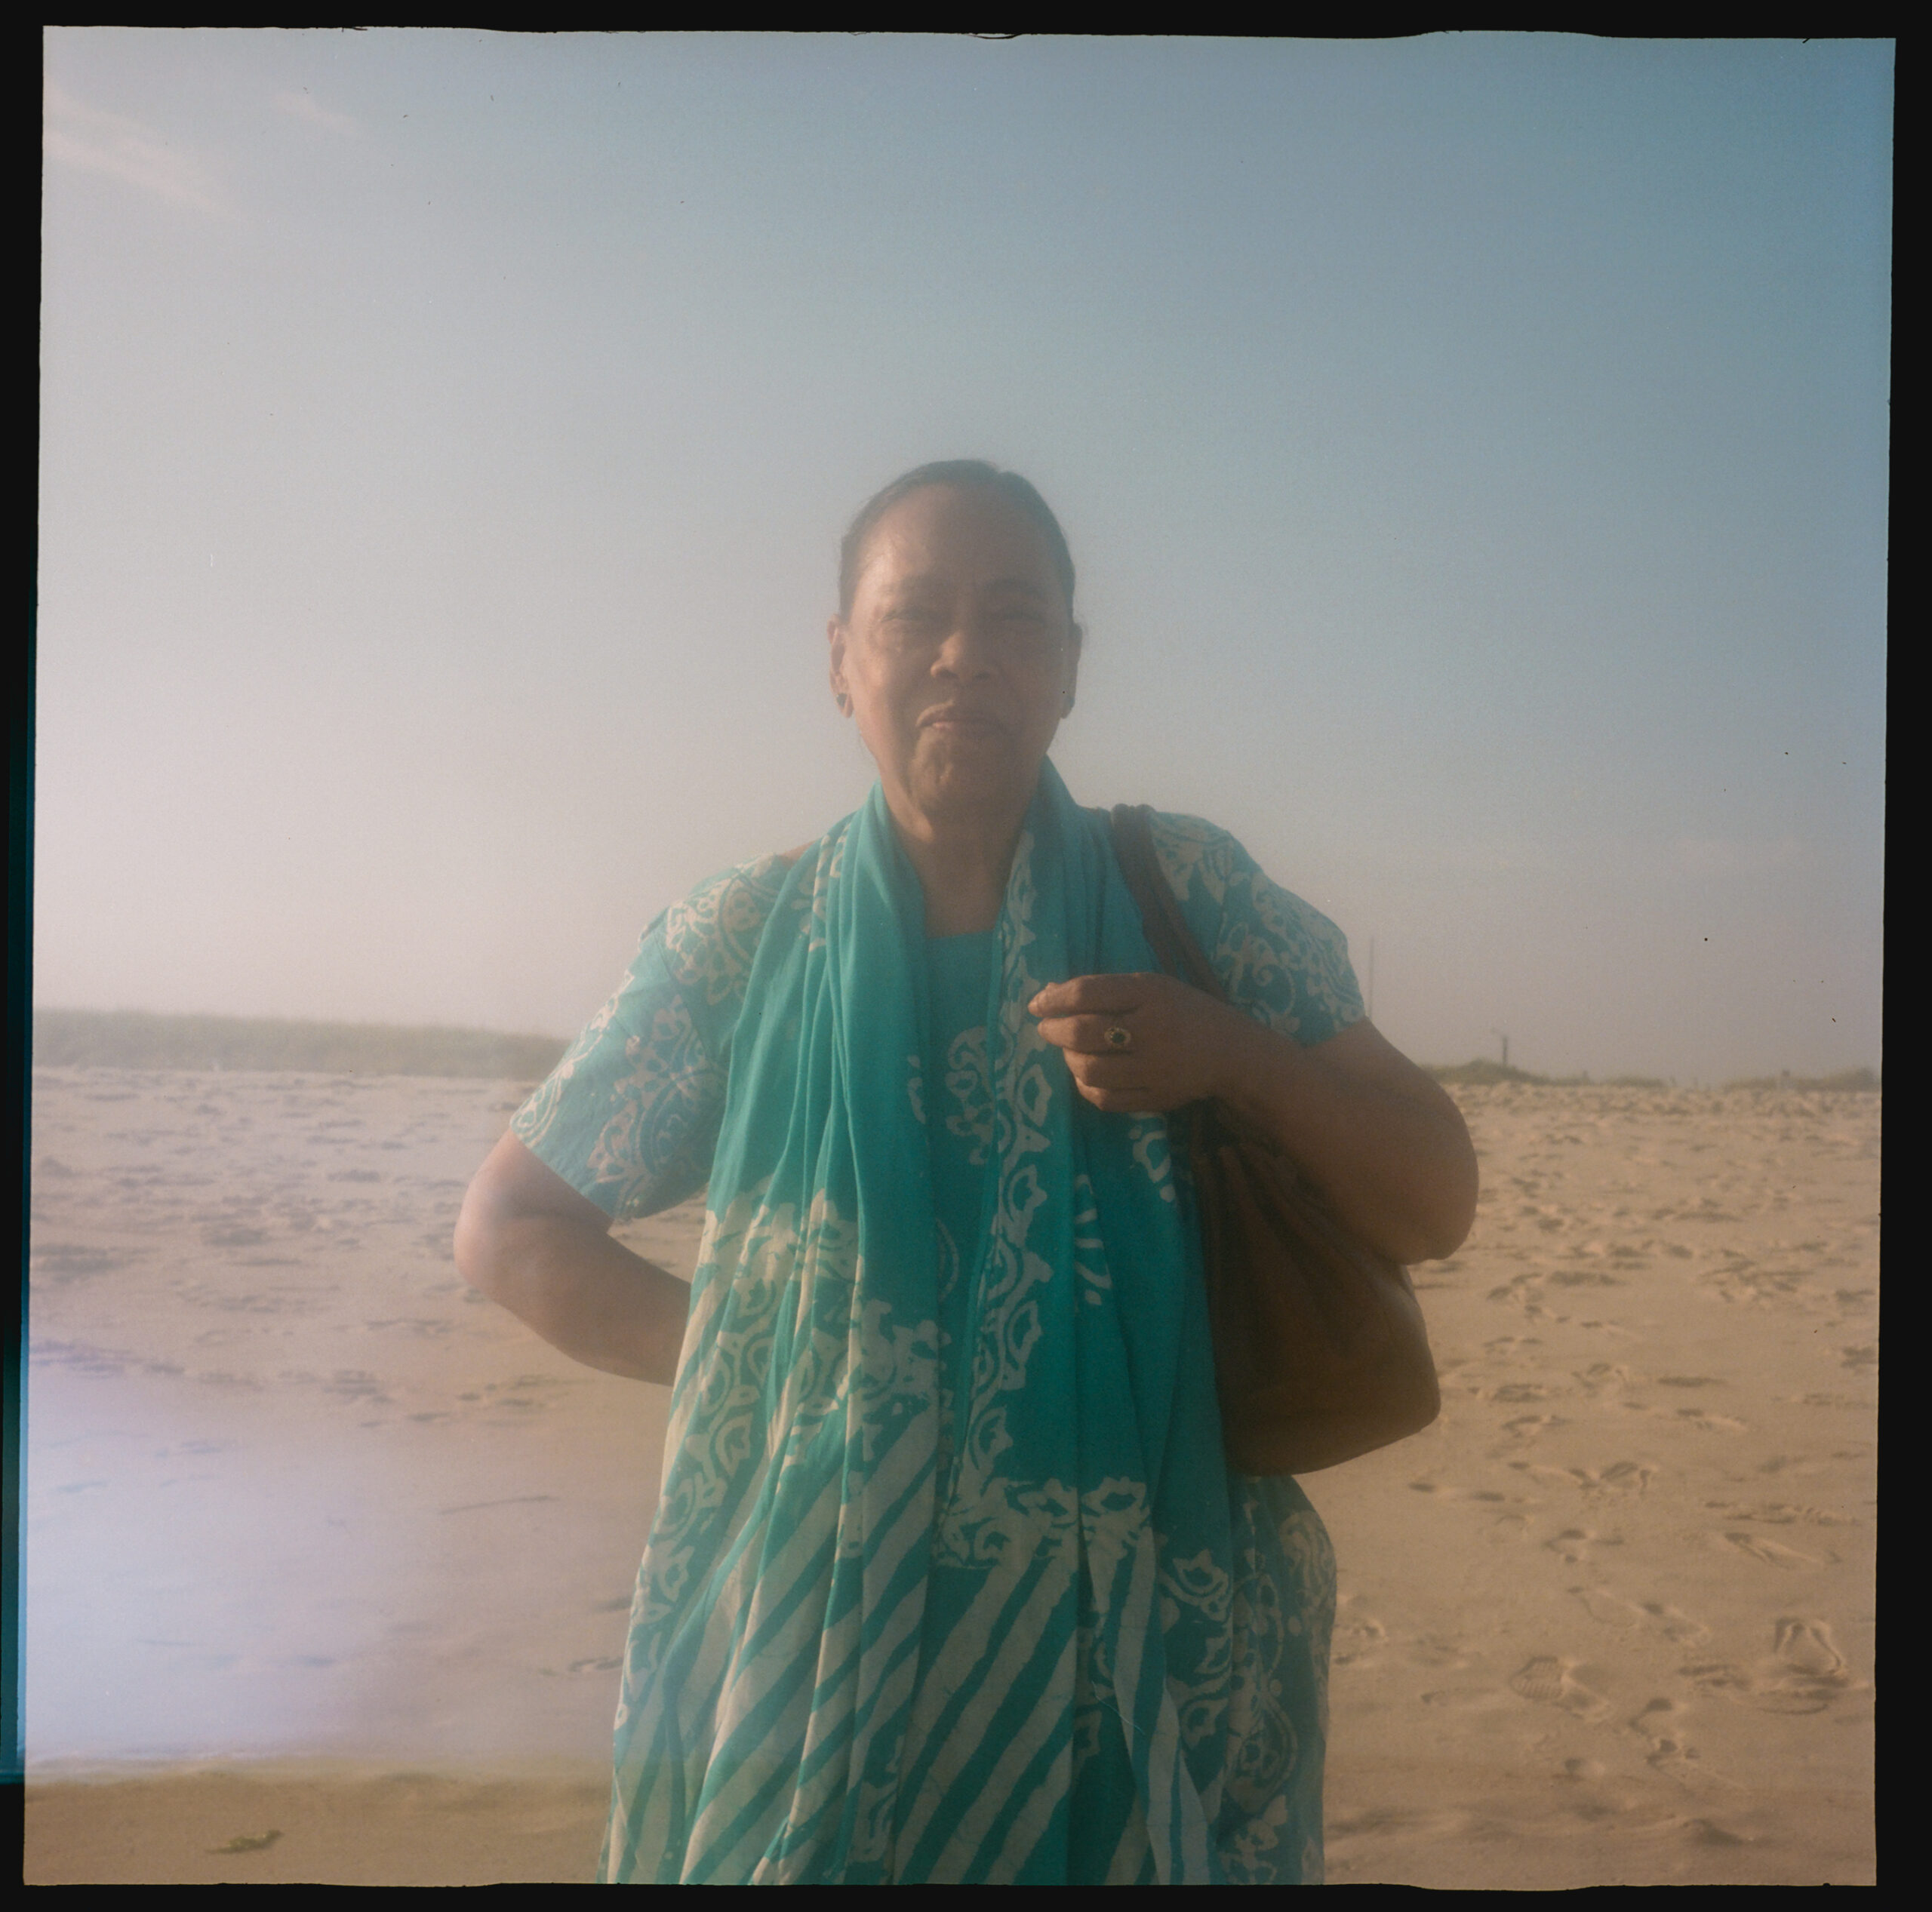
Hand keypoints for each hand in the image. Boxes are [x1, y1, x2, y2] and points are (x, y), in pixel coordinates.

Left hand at [1028, 971, 1255, 1113]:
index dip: (1054, 999)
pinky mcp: (1155, 1099)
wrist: (1232, 1052)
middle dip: (1054, 1030)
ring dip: (1068, 1059)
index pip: (1088, 994)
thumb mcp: (1152, 987)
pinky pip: (1104, 1098)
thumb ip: (1104, 990)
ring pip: (1088, 1069)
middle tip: (1047, 1029)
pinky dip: (1085, 1086)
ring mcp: (1154, 1070)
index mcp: (1152, 994)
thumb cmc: (1186, 1011)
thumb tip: (1049, 994)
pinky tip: (1087, 1074)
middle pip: (1083, 1032)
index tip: (1037, 1004)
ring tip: (1070, 1051)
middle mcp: (1152, 1031)